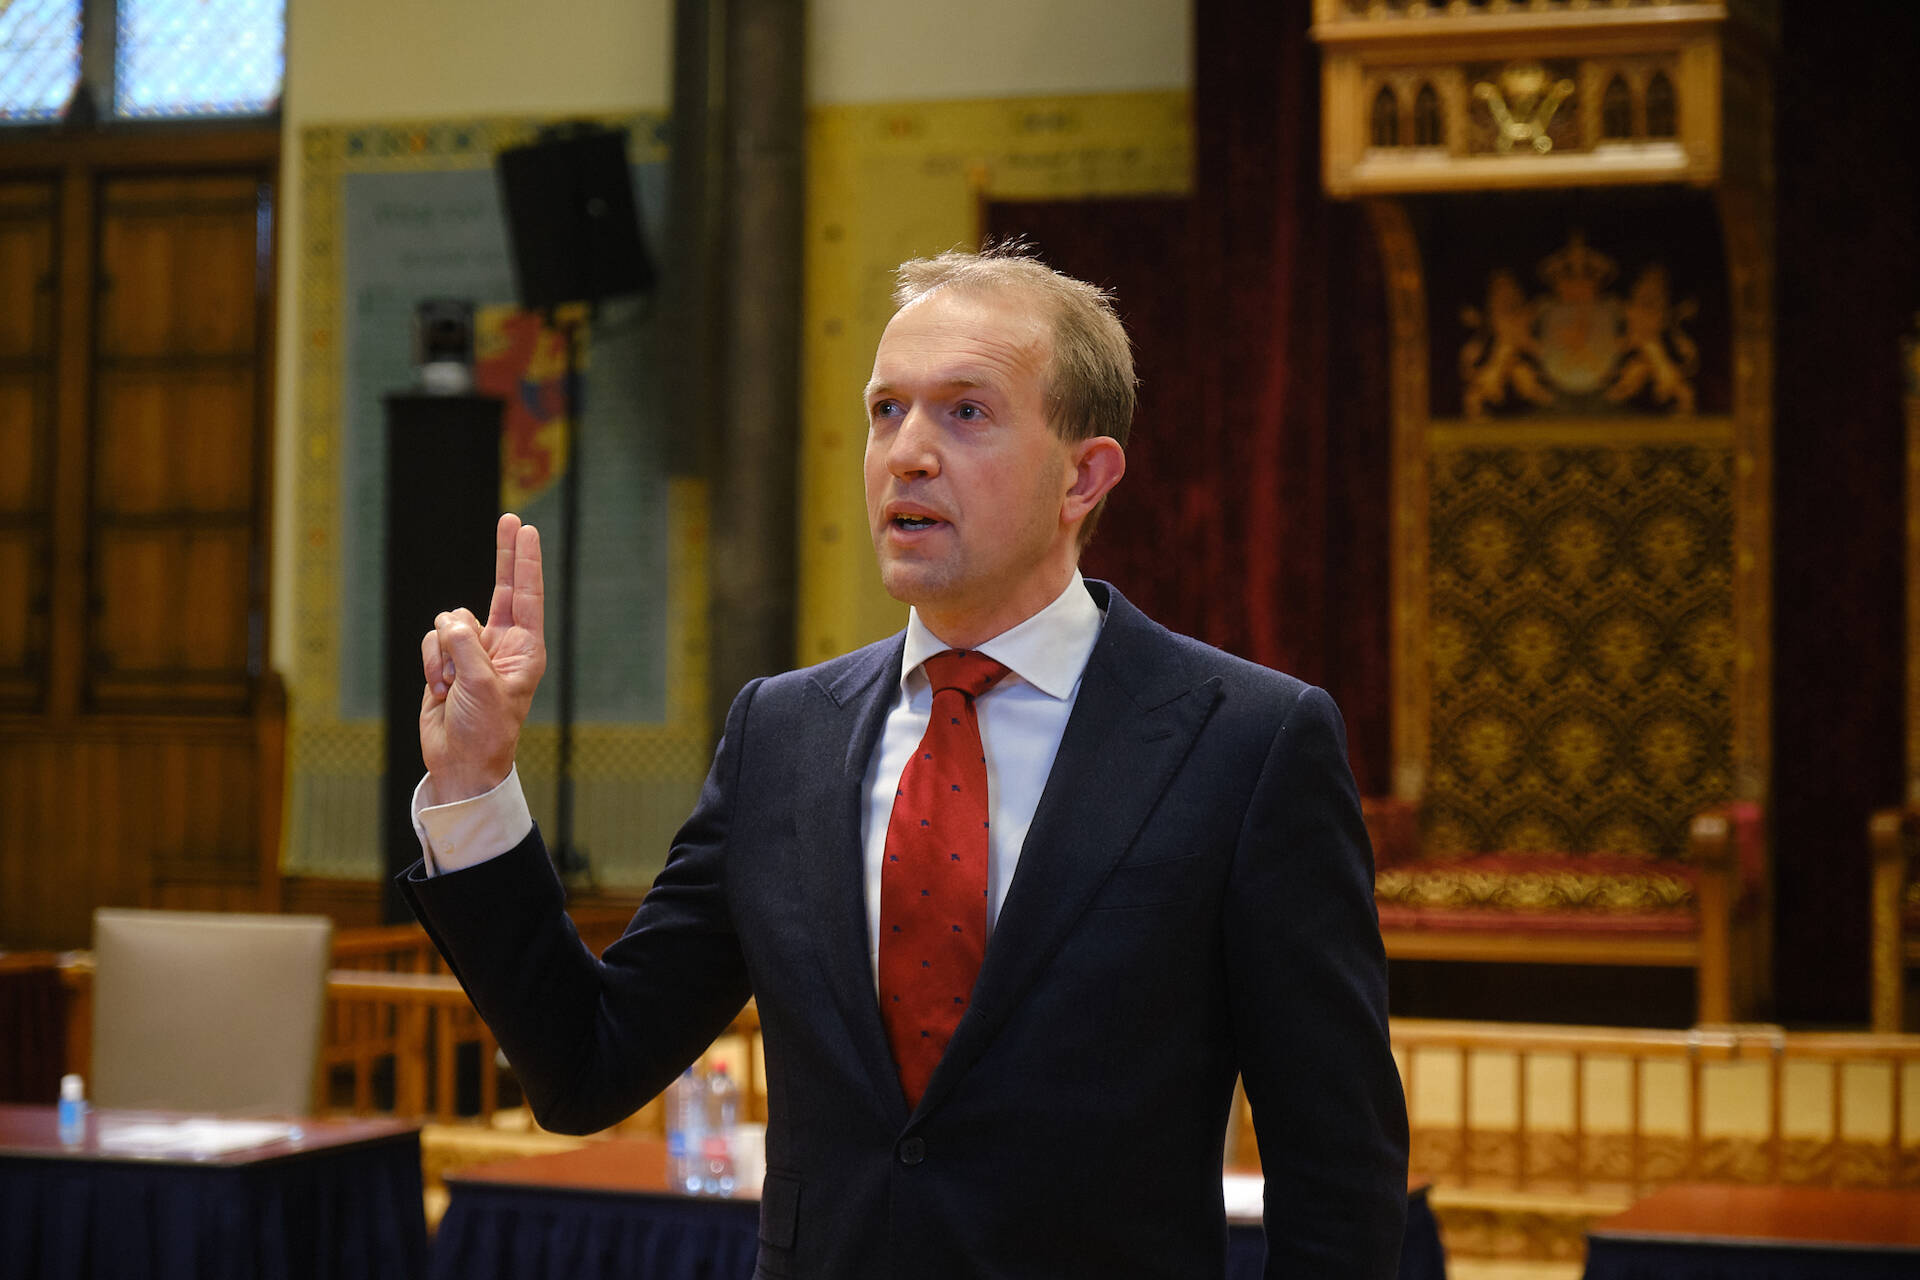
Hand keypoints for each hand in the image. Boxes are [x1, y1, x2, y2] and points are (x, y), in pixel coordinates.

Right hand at [418, 513, 546, 802]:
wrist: (459, 761)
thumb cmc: (485, 730)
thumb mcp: (482, 688)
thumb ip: (467, 649)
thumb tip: (452, 623)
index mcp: (525, 649)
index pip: (526, 595)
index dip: (525, 561)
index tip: (528, 529)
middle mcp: (502, 643)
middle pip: (500, 588)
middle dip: (504, 556)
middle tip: (511, 518)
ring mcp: (473, 649)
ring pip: (452, 620)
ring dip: (446, 651)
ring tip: (454, 684)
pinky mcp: (446, 659)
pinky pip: (433, 639)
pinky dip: (431, 662)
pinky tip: (441, 689)